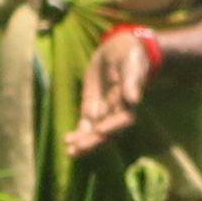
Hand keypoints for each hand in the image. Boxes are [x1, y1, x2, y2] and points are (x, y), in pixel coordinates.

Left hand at [65, 25, 168, 157]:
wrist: (119, 49)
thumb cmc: (129, 54)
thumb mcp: (131, 63)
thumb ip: (131, 81)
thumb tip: (134, 99)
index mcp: (129, 101)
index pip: (124, 119)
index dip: (113, 126)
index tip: (100, 130)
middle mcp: (117, 110)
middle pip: (109, 132)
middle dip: (94, 141)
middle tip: (79, 147)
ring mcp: (104, 111)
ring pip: (95, 133)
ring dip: (84, 143)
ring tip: (71, 152)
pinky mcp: (92, 107)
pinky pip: (86, 125)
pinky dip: (78, 134)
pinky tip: (67, 141)